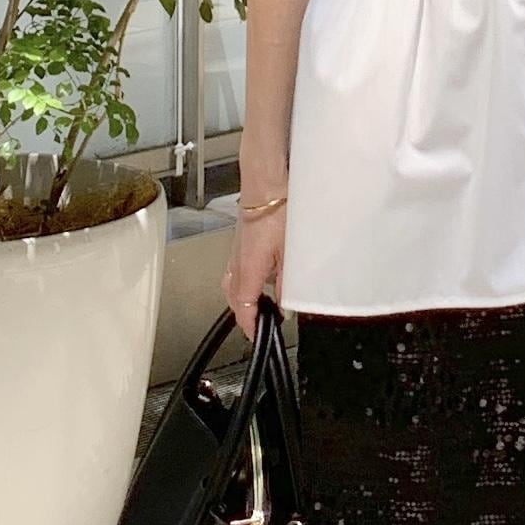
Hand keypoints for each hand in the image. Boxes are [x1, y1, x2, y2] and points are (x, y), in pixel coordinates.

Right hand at [222, 205, 286, 340]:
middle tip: (261, 325)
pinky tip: (262, 279)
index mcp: (248, 270)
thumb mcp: (291, 253)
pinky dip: (247, 282)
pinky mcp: (240, 244)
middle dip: (246, 315)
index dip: (251, 326)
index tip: (258, 337)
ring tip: (262, 306)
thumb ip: (288, 281)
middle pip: (234, 300)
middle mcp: (236, 265)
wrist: (266, 187)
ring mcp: (236, 254)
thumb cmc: (277, 213)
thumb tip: (286, 301)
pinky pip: (238, 272)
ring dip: (245, 299)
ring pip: (234, 286)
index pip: (244, 308)